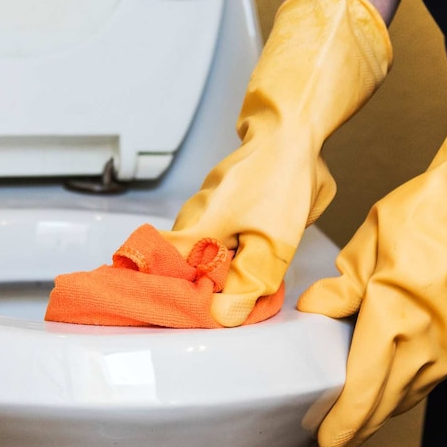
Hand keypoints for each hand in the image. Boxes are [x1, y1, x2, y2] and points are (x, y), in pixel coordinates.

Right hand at [162, 0, 391, 325]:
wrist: (292, 131)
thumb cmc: (281, 181)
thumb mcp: (274, 244)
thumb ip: (248, 283)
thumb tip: (224, 316)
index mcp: (196, 231)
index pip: (154, 273)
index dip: (160, 296)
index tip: (175, 315)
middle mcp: (192, 219)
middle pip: (180, 269)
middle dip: (198, 292)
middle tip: (221, 310)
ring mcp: (206, 209)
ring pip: (201, 254)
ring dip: (218, 274)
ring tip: (238, 289)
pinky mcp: (222, 203)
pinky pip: (217, 238)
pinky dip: (229, 255)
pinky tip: (249, 261)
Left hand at [298, 13, 446, 446]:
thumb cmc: (434, 213)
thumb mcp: (371, 241)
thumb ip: (342, 285)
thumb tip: (317, 308)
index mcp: (394, 325)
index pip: (361, 396)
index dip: (342, 424)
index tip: (328, 437)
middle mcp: (429, 349)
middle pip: (388, 406)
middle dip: (360, 422)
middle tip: (339, 429)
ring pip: (415, 393)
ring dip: (388, 402)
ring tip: (364, 403)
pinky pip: (439, 375)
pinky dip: (414, 380)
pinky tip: (401, 370)